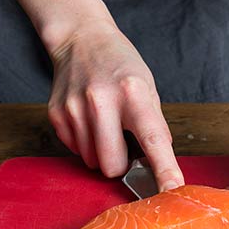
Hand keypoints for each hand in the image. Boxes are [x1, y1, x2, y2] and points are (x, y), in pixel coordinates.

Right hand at [46, 23, 183, 190]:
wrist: (81, 39)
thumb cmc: (121, 66)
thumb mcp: (149, 87)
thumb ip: (154, 125)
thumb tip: (160, 163)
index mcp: (134, 93)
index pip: (153, 140)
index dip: (164, 168)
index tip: (172, 189)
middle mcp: (101, 101)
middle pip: (113, 165)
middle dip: (122, 164)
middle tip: (125, 142)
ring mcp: (74, 108)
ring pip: (93, 162)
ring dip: (103, 153)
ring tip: (106, 124)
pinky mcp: (56, 114)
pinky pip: (75, 151)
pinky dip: (86, 144)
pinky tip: (89, 120)